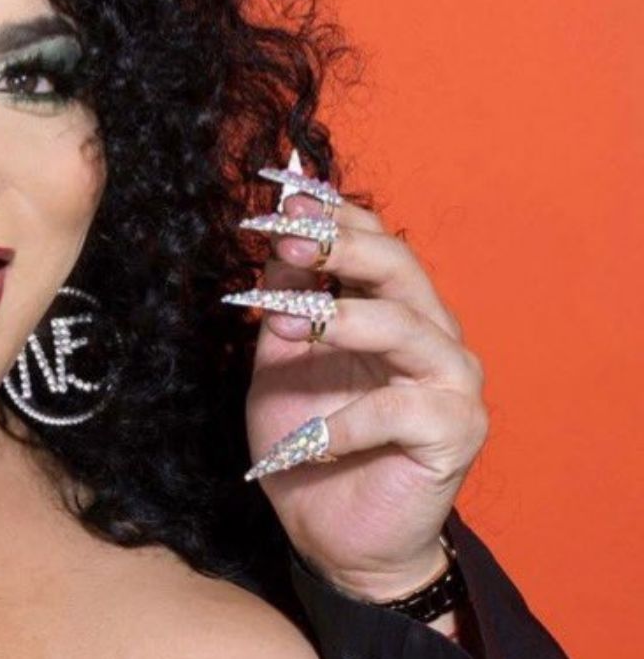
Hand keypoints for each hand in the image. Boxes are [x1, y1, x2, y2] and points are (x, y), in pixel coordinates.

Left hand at [231, 163, 488, 601]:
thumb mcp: (278, 365)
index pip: (375, 242)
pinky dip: (345, 421)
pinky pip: (401, 410)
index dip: (332, 215)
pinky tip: (304, 440)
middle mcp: (431, 335)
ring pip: (408, 326)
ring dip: (342, 318)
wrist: (330, 537)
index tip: (280, 196)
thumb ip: (285, 304)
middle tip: (291, 238)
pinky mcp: (455, 432)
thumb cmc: (306, 444)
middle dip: (345, 244)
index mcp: (391, 309)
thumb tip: (279, 237)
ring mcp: (450, 382)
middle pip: (401, 268)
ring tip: (286, 324)